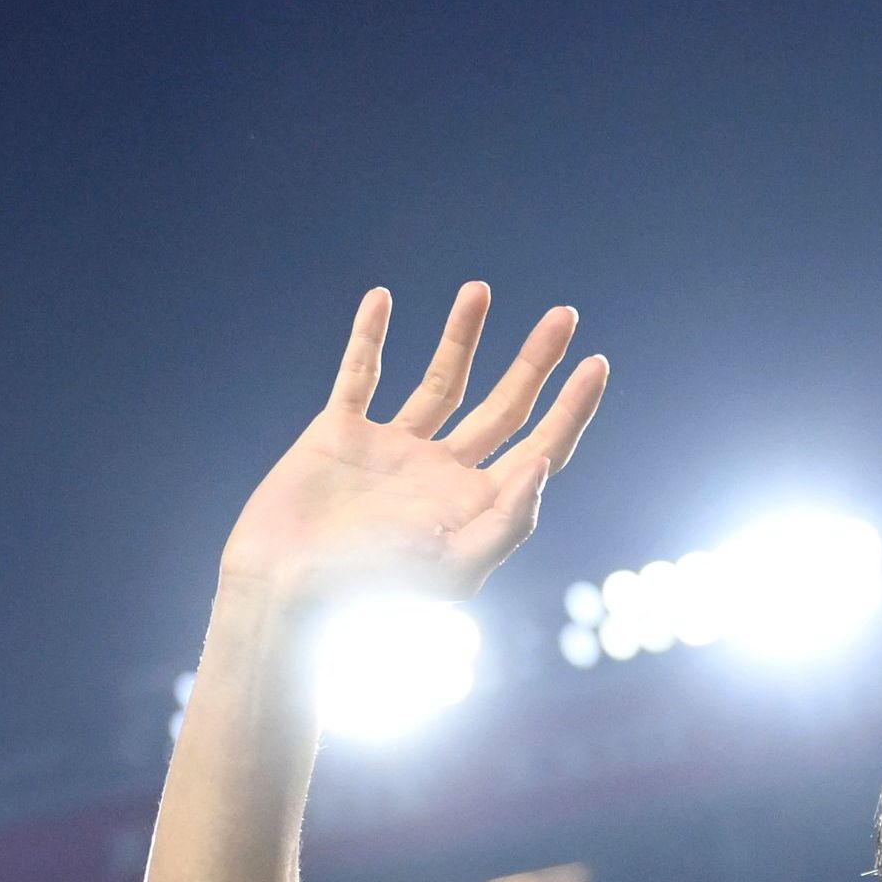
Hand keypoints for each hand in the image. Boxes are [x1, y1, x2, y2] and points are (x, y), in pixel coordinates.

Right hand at [220, 285, 606, 602]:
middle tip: (565, 316)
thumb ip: (507, 522)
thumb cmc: (367, 592)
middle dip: (535, 362)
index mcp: (475, 504)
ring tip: (480, 289)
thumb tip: (543, 462)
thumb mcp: (454, 569)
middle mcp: (441, 473)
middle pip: (504, 406)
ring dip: (461, 336)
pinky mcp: (341, 434)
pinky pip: (360, 374)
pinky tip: (382, 299)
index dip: (572, 409)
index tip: (598, 363)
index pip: (540, 447)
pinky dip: (369, 337)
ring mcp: (392, 450)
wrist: (282, 591)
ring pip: (440, 381)